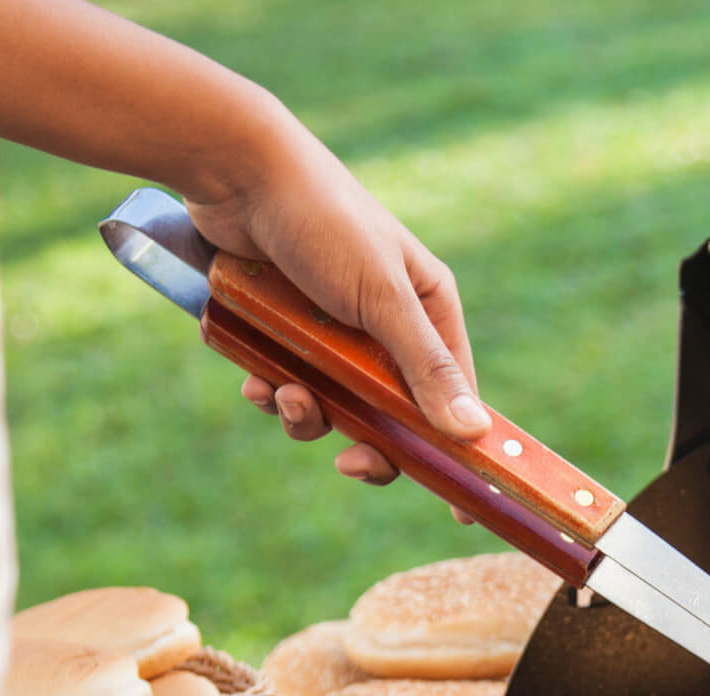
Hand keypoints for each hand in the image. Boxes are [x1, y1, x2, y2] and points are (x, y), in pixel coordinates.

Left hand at [185, 117, 488, 501]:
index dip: (455, 452)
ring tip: (279, 392)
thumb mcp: (381, 299)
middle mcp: (387, 322)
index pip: (455, 397)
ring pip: (333, 406)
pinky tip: (251, 376)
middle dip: (365, 439)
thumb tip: (473, 433)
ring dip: (306, 414)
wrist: (236, 171)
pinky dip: (270, 390)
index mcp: (429, 309)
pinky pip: (287, 384)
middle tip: (346, 460)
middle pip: (392, 415)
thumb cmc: (323, 222)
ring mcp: (334, 328)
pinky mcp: (285, 328)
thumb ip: (424, 367)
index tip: (461, 509)